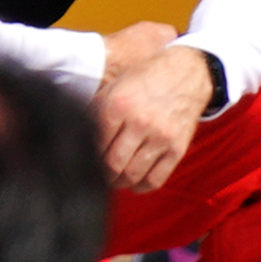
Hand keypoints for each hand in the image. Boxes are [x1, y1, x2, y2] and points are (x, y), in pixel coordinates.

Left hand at [93, 26, 215, 197]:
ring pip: (133, 174)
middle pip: (113, 164)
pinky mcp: (177, 148)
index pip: (94, 143)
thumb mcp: (113, 88)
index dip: (86, 157)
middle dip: (101, 175)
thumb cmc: (143, 81)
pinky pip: (157, 178)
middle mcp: (140, 122)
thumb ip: (95, 112)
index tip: (83, 162)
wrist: (184, 75)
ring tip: (113, 180)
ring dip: (119, 183)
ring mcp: (161, 137)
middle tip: (97, 176)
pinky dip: (142, 187)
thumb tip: (76, 137)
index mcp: (118, 106)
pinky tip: (135, 184)